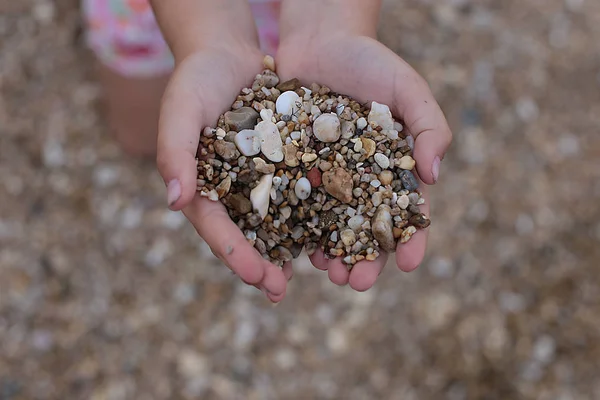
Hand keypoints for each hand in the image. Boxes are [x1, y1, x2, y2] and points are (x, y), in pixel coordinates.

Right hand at [156, 46, 290, 302]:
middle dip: (262, 264)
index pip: (216, 228)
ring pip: (277, 221)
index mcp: (202, 187)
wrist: (227, 53)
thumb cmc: (196, 80)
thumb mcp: (180, 111)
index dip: (234, 254)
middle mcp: (231, 190)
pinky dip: (314, 211)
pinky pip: (300, 190)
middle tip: (280, 290)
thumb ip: (173, 153)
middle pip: (246, 234)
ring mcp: (258, 179)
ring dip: (292, 248)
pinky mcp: (284, 163)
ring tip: (313, 273)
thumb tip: (175, 202)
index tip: (256, 277)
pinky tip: (334, 229)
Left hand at [276, 32, 451, 290]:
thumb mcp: (408, 88)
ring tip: (329, 273)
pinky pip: (299, 206)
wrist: (318, 42)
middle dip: (367, 260)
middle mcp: (362, 181)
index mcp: (394, 169)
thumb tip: (434, 176)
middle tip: (359, 282)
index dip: (413, 240)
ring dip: (333, 255)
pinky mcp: (296, 171)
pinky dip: (300, 229)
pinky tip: (299, 249)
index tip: (411, 263)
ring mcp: (329, 180)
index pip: (408, 213)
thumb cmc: (370, 63)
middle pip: (368, 230)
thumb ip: (429, 127)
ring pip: (333, 227)